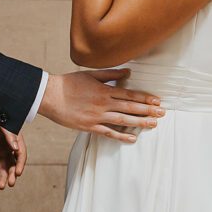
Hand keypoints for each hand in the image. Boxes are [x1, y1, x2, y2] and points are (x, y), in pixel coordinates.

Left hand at [0, 123, 26, 189]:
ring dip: (2, 177)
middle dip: (11, 174)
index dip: (20, 164)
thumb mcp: (4, 125)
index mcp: (16, 141)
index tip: (17, 173)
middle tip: (10, 183)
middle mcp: (9, 148)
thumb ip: (10, 136)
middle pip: (12, 164)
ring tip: (1, 186)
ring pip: (2, 167)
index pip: (20, 155)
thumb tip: (15, 148)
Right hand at [38, 69, 164, 142]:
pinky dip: (121, 136)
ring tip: (153, 125)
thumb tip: (128, 72)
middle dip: (147, 111)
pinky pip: (108, 133)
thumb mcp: (91, 74)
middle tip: (162, 114)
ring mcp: (96, 116)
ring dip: (139, 123)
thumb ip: (111, 74)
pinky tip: (132, 139)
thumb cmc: (69, 83)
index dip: (144, 98)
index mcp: (104, 90)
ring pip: (122, 121)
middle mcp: (103, 104)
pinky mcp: (89, 126)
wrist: (50, 96)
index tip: (157, 101)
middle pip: (129, 108)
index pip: (129, 95)